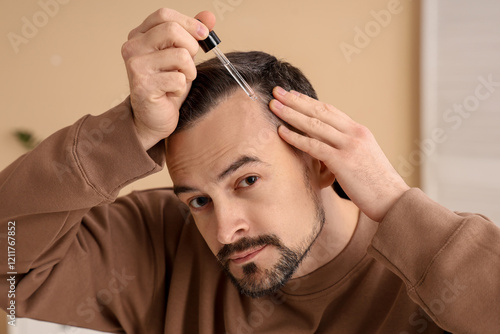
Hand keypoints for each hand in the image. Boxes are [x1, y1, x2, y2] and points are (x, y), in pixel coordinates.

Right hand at [121, 8, 215, 149]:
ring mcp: (136, 66)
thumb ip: (193, 35)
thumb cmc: (167, 86)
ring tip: (180, 81)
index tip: (203, 34)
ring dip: (189, 71)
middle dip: (191, 47)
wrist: (153, 118)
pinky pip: (178, 79)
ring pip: (180, 55)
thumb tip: (209, 16)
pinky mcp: (143, 86)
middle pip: (172, 30)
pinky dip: (181, 88)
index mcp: (139, 36)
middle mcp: (132, 47)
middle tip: (189, 64)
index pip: (164, 15)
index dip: (189, 22)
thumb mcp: (183, 56)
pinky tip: (171, 93)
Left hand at [269, 87, 409, 221]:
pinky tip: (281, 132)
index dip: (308, 101)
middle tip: (276, 92)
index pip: (329, 110)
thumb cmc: (377, 184)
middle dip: (295, 101)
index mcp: (359, 131)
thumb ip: (346, 148)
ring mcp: (349, 146)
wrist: (394, 200)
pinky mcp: (343, 162)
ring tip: (273, 106)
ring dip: (291, 114)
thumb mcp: (363, 158)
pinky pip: (314, 146)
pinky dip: (296, 137)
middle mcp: (355, 133)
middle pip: (319, 111)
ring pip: (314, 125)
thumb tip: (326, 147)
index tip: (291, 94)